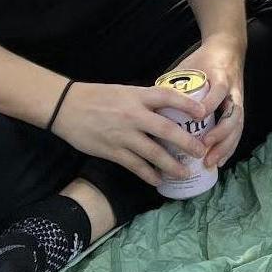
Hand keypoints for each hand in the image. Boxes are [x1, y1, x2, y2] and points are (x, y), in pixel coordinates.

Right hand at [49, 80, 210, 187]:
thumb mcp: (125, 91)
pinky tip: (158, 180)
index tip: (204, 113)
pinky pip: (135, 166)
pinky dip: (148, 174)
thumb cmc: (98, 96)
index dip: (188, 105)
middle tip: (200, 151)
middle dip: (186, 143)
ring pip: (153, 153)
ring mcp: (123, 135)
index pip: (169, 97)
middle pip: (167, 130)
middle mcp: (134, 116)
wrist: (67, 107)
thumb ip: (145, 100)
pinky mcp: (112, 151)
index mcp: (139, 96)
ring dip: (171, 165)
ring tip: (184, 173)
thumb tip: (168, 109)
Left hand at [174, 36, 246, 169]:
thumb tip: (148, 106)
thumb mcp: (189, 66)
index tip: (196, 118)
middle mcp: (233, 89)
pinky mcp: (238, 107)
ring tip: (210, 162)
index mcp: (221, 76)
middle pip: (233, 115)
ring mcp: (238, 99)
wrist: (228, 48)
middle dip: (220, 135)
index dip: (209, 105)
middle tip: (202, 150)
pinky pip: (237, 129)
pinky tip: (219, 161)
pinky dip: (229, 147)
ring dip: (225, 146)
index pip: (218, 91)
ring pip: (237, 125)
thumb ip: (173, 84)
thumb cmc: (204, 59)